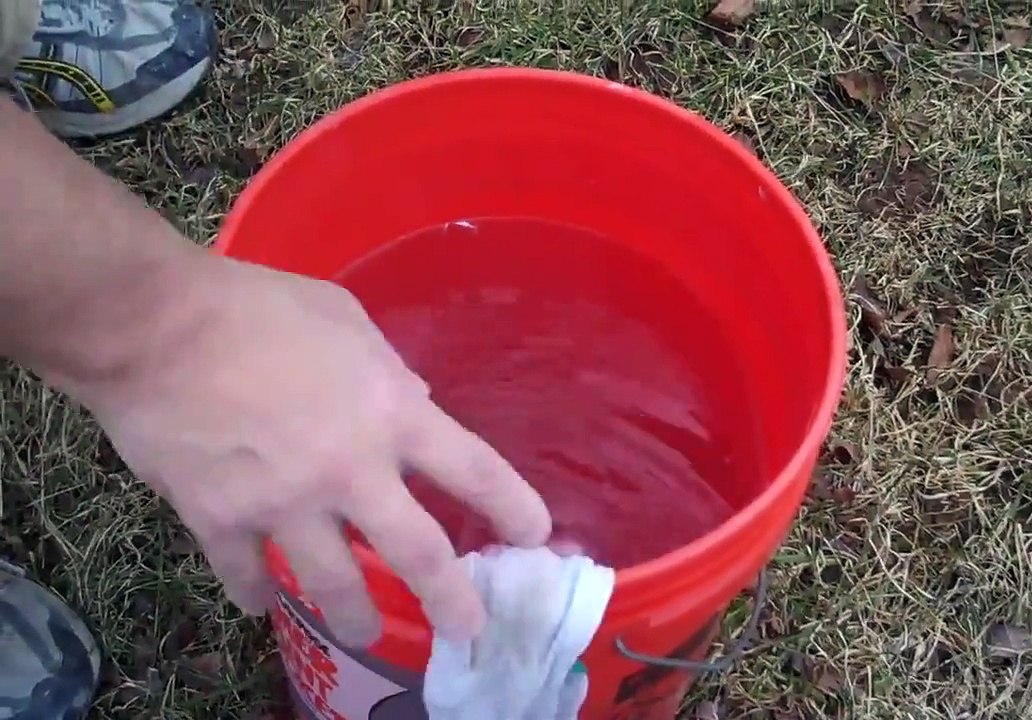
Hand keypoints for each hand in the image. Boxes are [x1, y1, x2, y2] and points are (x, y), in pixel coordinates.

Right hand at [73, 256, 550, 646]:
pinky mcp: (220, 521)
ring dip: (358, 618)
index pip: (474, 470)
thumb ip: (386, 369)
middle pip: (419, 555)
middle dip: (453, 602)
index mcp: (390, 412)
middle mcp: (350, 471)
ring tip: (367, 633)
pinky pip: (245, 576)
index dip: (513, 507)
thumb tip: (411, 399)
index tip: (536, 535)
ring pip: (335, 587)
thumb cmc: (255, 306)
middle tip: (468, 629)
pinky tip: (262, 601)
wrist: (152, 324)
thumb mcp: (345, 320)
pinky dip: (256, 592)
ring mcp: (284, 505)